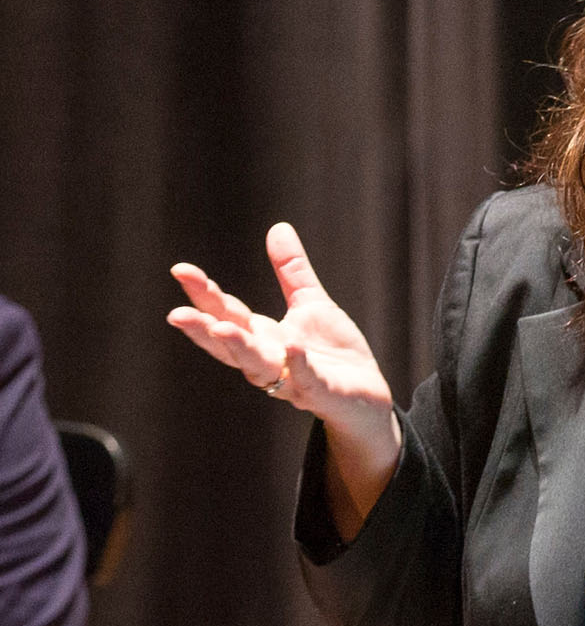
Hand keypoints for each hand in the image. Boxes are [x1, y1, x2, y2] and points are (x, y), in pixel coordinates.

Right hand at [168, 223, 400, 531]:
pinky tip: (292, 348)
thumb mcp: (312, 305)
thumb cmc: (334, 354)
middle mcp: (268, 360)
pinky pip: (306, 380)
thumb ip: (292, 272)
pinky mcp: (321, 392)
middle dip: (203, 329)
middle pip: (229, 344)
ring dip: (240, 349)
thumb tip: (278, 228)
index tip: (181, 270)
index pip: (226, 313)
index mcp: (262, 336)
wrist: (366, 397)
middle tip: (178, 313)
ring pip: (257, 367)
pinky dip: (297, 366)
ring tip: (223, 329)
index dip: (204, 293)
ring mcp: (291, 379)